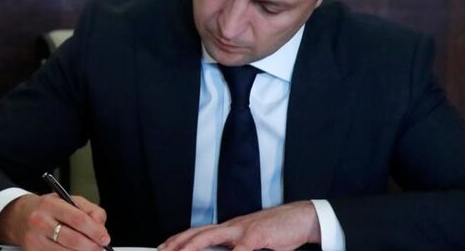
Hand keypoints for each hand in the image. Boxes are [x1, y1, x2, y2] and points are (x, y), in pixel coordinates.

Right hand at [0, 193, 110, 249]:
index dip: (94, 231)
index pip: (77, 219)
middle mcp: (40, 222)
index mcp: (50, 205)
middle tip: (101, 247)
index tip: (105, 238)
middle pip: (72, 240)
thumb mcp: (69, 200)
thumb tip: (100, 224)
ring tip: (91, 249)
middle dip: (91, 246)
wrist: (20, 217)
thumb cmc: (49, 208)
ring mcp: (35, 240)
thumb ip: (90, 210)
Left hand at [160, 201, 319, 250]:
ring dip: (193, 246)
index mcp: (231, 229)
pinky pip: (241, 248)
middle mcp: (233, 226)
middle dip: (178, 243)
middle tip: (163, 250)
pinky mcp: (258, 235)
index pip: (199, 233)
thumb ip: (237, 250)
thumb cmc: (278, 231)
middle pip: (198, 233)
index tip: (165, 247)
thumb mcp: (253, 243)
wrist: (301, 217)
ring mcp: (244, 230)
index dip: (180, 240)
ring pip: (211, 236)